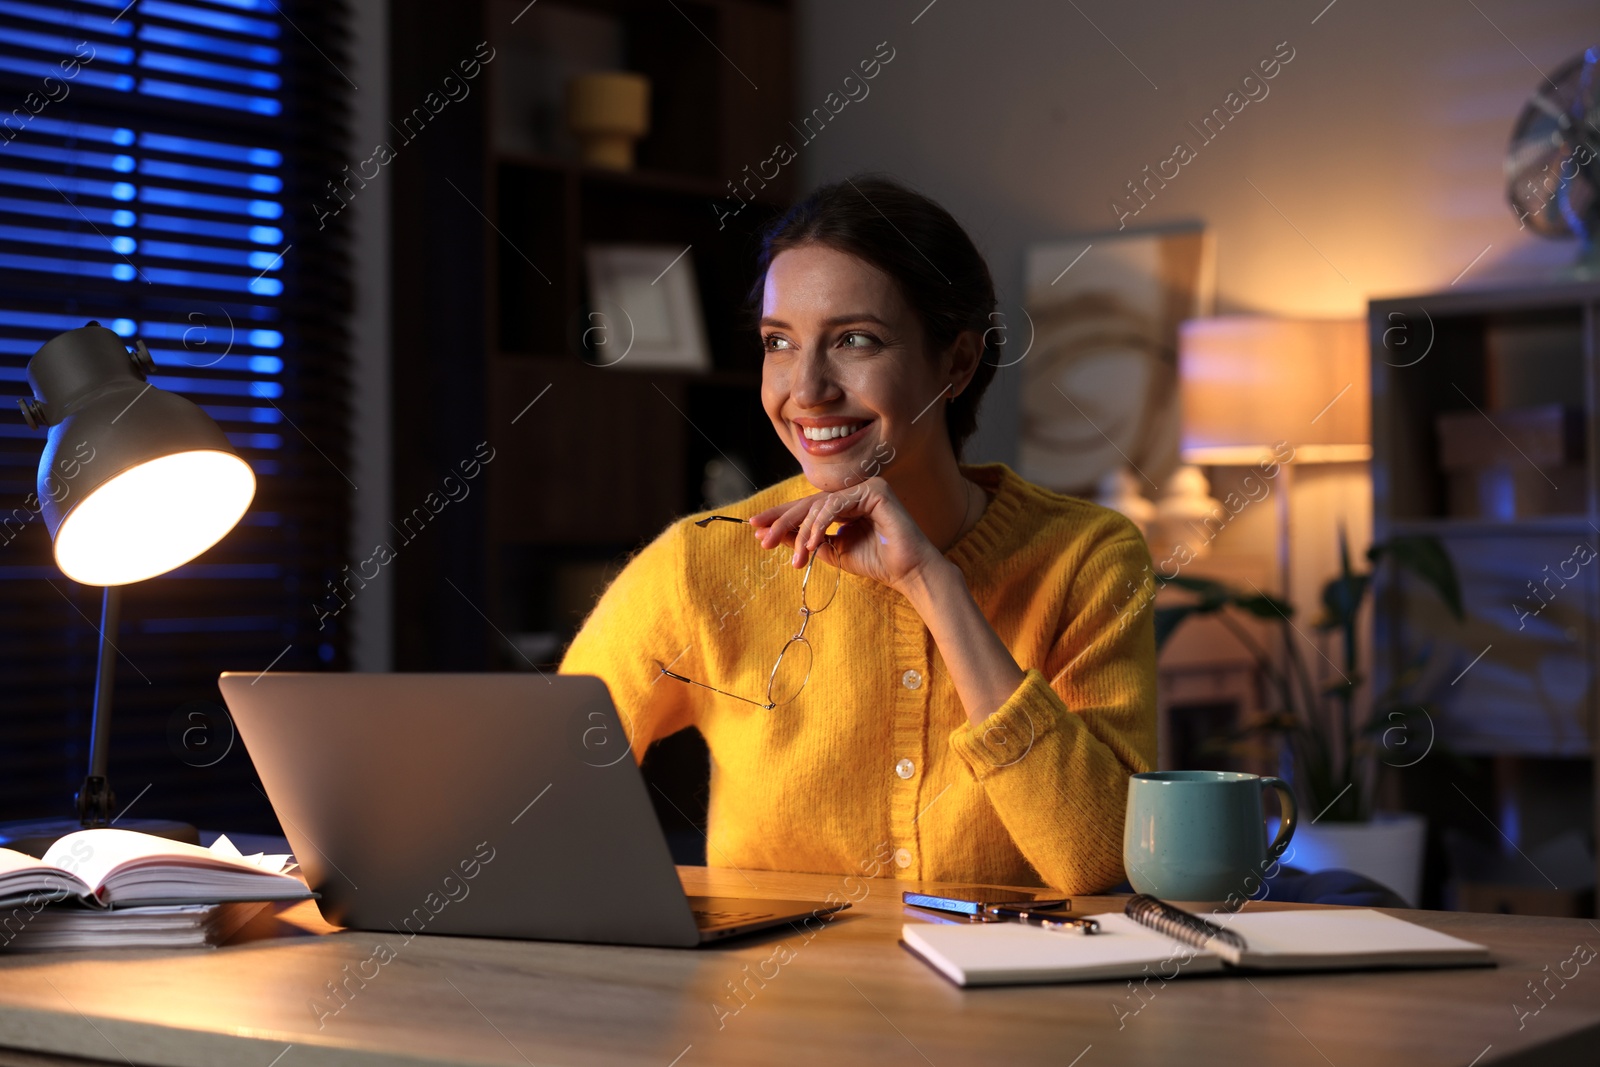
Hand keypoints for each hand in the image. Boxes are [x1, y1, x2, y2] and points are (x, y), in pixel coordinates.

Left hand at [748, 477, 945, 595]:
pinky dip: (820, 524)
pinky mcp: (875, 490)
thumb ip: (805, 540)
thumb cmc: (876, 563)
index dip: (781, 517)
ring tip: (797, 555)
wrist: (908, 573)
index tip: (756, 529)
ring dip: (803, 531)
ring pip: (820, 504)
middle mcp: (855, 490)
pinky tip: (812, 543)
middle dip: (783, 521)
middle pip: (810, 502)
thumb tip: (772, 533)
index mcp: (846, 503)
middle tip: (762, 538)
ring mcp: (866, 486)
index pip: (809, 507)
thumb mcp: (831, 552)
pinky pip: (837, 505)